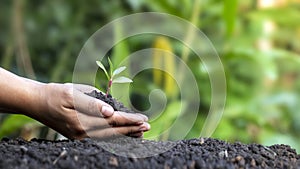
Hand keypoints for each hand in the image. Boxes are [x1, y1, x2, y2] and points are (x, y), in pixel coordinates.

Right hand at [32, 83, 149, 138]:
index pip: (113, 121)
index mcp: (82, 121)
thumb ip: (92, 103)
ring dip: (125, 135)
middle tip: (148, 127)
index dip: (130, 120)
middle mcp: (82, 133)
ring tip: (140, 134)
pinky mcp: (78, 136)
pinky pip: (101, 138)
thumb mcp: (72, 93)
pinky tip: (122, 135)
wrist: (36, 102)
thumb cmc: (55, 93)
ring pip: (108, 137)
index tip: (144, 119)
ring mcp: (80, 137)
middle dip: (132, 129)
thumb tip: (111, 112)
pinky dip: (114, 136)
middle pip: (113, 132)